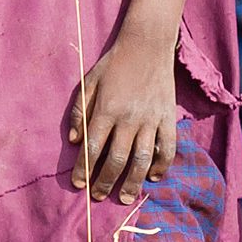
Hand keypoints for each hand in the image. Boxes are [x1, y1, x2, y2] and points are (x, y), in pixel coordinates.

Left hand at [68, 31, 182, 201]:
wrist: (147, 44)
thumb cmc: (114, 63)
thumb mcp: (89, 82)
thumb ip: (79, 111)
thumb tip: (73, 140)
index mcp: (107, 109)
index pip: (92, 147)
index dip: (84, 169)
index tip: (79, 184)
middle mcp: (129, 118)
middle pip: (116, 160)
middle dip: (105, 182)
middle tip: (99, 197)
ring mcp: (151, 119)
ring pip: (142, 160)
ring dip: (132, 182)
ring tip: (125, 197)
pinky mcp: (168, 118)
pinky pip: (167, 148)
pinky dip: (162, 166)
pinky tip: (153, 177)